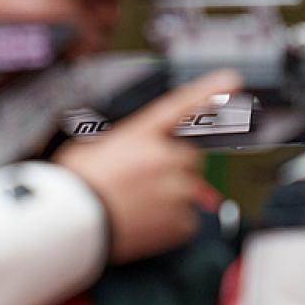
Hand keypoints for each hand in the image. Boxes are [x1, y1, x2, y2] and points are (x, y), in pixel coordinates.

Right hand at [54, 69, 240, 262]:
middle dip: (173, 169)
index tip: (232, 79)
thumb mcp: (90, 149)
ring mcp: (175, 189)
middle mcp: (163, 157)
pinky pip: (186, 221)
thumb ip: (120, 147)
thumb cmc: (74, 187)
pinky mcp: (180, 220)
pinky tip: (143, 224)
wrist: (72, 223)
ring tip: (137, 207)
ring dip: (169, 198)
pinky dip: (169, 225)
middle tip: (144, 184)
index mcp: (140, 134)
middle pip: (189, 158)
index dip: (208, 90)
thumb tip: (127, 155)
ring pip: (188, 191)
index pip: (179, 106)